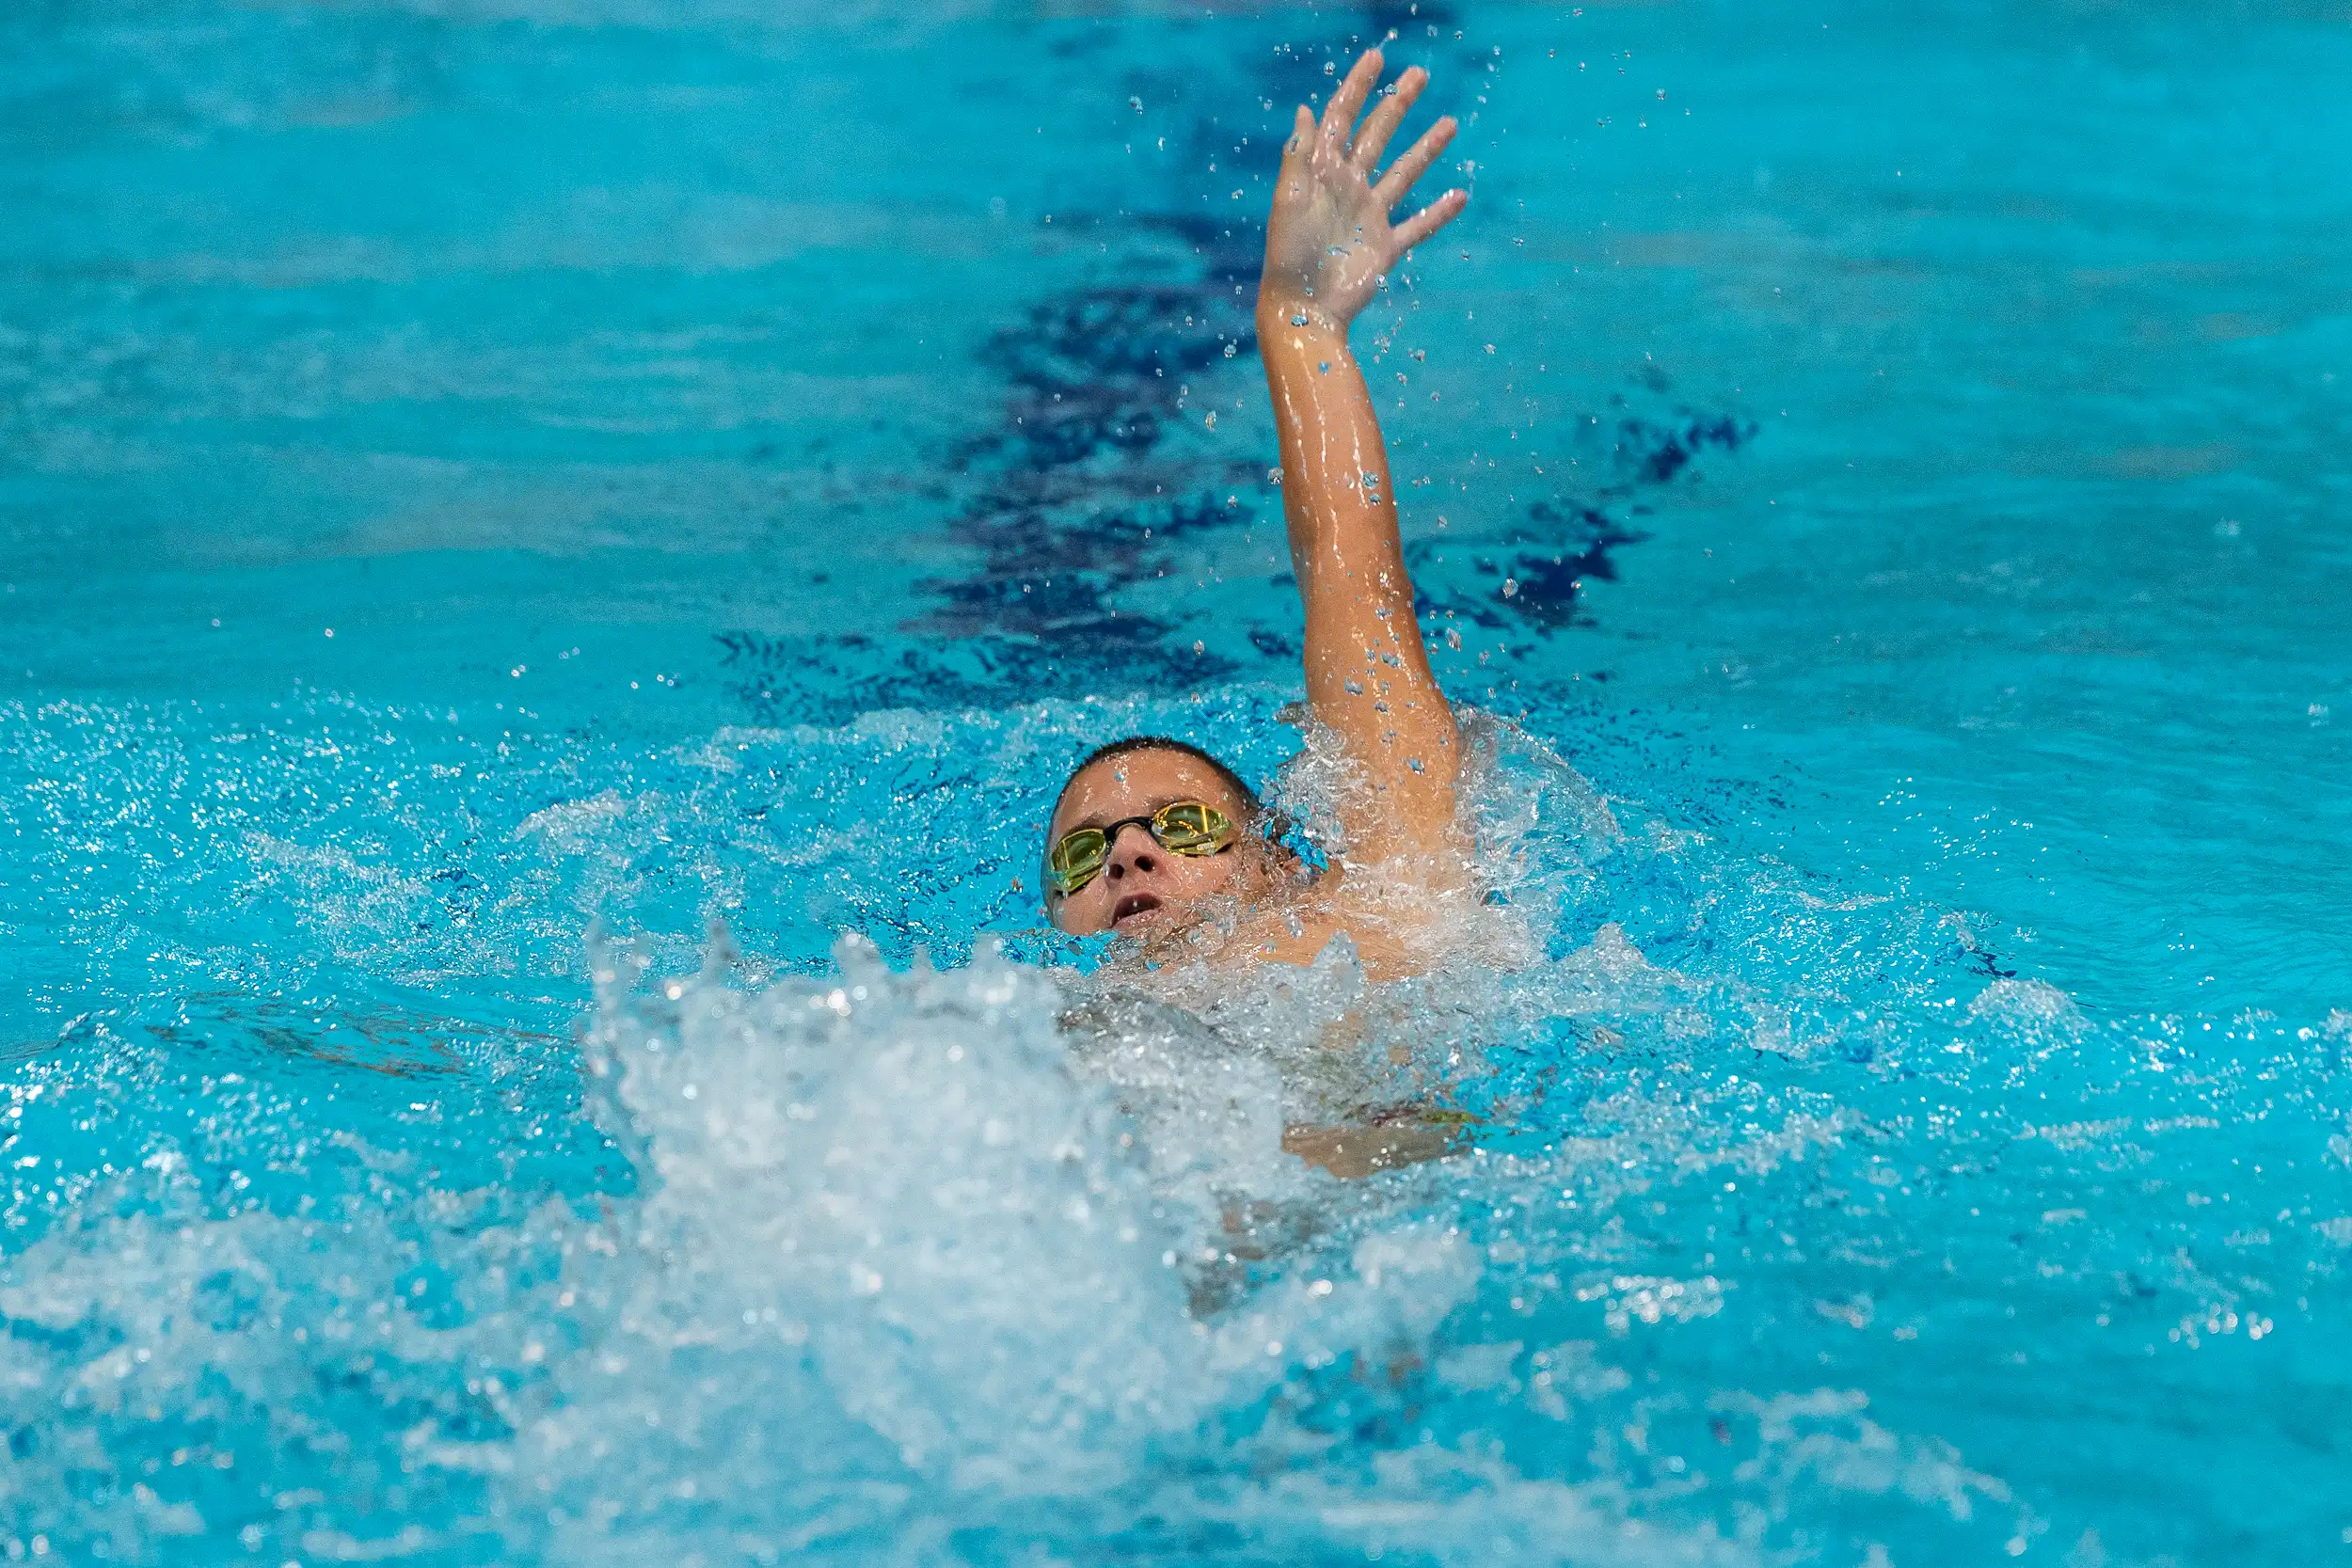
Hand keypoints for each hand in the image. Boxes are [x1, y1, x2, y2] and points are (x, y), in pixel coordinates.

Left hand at [1259, 48, 1467, 332]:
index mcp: (1322, 173)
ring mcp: (1369, 217)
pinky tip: (1460, 196)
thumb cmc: (1288, 258)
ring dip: (1426, 148)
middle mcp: (1348, 189)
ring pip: (1404, 173)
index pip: (1342, 119)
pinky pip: (1418, 226)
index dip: (1358, 87)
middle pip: (1376, 136)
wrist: (1303, 310)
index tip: (1378, 57)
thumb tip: (1306, 111)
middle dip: (1396, 104)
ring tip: (1449, 122)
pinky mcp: (1385, 247)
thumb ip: (1299, 157)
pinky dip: (1439, 213)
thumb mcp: (1288, 202)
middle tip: (1419, 74)